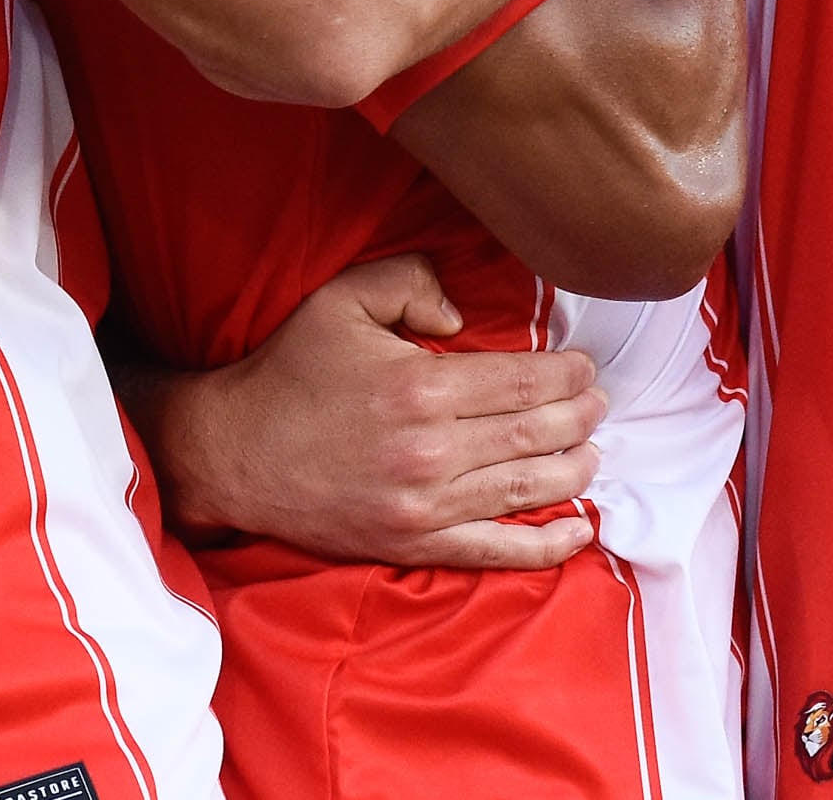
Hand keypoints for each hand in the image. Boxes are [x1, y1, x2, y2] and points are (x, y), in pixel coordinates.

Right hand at [140, 254, 606, 571]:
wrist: (233, 454)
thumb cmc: (290, 373)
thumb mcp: (340, 300)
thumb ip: (410, 281)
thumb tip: (462, 314)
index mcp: (420, 387)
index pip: (522, 382)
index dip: (566, 376)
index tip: (584, 368)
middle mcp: (431, 452)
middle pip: (535, 434)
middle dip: (580, 417)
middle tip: (599, 404)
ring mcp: (425, 507)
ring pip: (527, 489)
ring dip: (574, 470)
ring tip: (592, 449)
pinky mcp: (413, 545)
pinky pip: (496, 550)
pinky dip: (546, 545)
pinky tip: (580, 529)